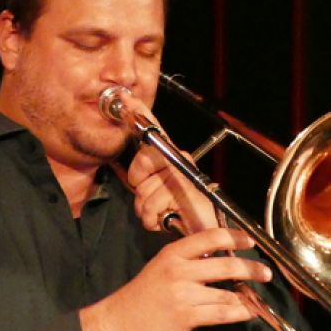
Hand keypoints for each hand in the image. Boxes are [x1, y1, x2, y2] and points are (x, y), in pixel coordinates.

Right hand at [79, 228, 272, 330]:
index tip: (251, 242)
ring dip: (246, 297)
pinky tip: (247, 312)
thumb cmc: (141, 295)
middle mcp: (179, 270)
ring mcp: (183, 294)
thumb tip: (221, 260)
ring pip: (228, 294)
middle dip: (251, 269)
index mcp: (173, 254)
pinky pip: (222, 313)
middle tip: (265, 273)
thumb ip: (187, 262)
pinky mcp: (186, 317)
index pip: (210, 237)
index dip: (235, 238)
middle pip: (226, 265)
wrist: (118, 321)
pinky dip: (239, 313)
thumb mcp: (160, 267)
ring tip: (256, 299)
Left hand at [118, 92, 217, 233]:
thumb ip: (141, 179)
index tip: (127, 98)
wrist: (203, 232)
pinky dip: (153, 220)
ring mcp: (184, 175)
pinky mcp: (186, 193)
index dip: (140, 112)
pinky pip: (152, 206)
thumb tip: (132, 168)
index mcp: (171, 156)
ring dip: (147, 209)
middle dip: (140, 185)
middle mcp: (179, 160)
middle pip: (142, 160)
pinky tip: (167, 219)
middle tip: (154, 197)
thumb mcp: (153, 192)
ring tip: (162, 211)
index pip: (154, 131)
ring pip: (144, 191)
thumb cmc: (179, 211)